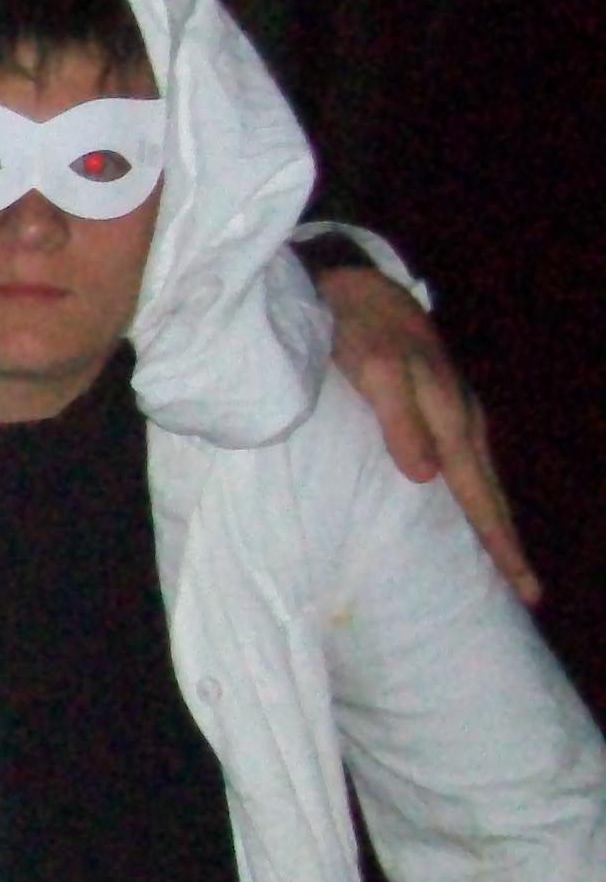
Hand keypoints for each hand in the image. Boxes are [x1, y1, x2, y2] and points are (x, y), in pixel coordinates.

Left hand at [319, 262, 537, 603]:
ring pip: (480, 479)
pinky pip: (465, 463)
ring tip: (506, 562)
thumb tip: (427, 477)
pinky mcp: (438, 408)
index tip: (521, 584)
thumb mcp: (375, 373)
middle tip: (528, 592)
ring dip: (493, 521)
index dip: (499, 541)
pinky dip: (474, 493)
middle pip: (490, 493)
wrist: (354, 289)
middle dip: (508, 543)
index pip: (479, 494)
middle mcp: (462, 421)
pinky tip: (469, 508)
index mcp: (451, 419)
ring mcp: (454, 413)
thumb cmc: (359, 333)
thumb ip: (400, 422)